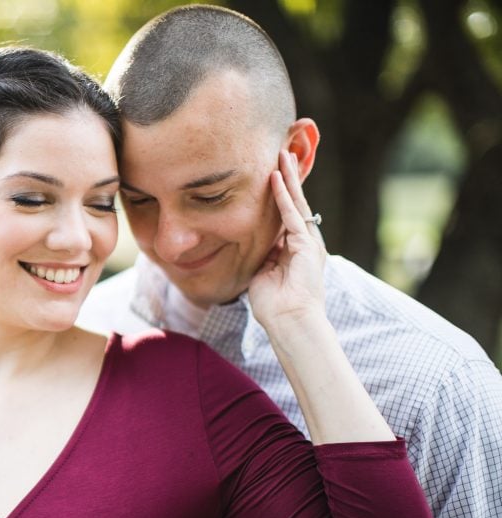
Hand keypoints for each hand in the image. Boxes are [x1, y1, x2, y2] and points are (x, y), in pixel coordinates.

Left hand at [248, 149, 327, 331]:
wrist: (289, 322)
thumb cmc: (274, 305)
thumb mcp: (263, 273)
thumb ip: (262, 255)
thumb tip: (252, 242)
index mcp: (294, 249)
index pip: (285, 215)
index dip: (279, 194)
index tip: (270, 174)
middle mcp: (304, 242)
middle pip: (294, 203)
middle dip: (287, 179)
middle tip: (281, 153)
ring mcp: (308, 242)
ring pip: (296, 203)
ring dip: (287, 179)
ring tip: (281, 154)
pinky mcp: (306, 245)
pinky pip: (292, 215)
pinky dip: (283, 196)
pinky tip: (275, 178)